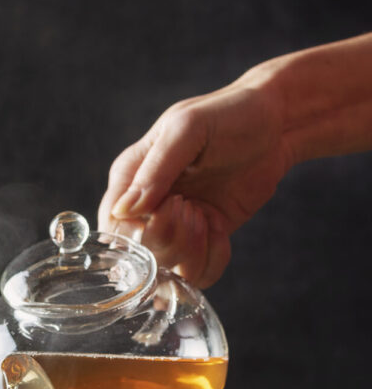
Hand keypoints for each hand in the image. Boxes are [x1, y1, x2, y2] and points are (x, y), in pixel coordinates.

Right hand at [98, 77, 291, 286]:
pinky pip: (197, 274)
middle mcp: (147, 206)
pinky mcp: (204, 238)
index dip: (137, 231)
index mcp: (131, 177)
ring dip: (192, 253)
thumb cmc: (228, 114)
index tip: (171, 207)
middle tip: (194, 208)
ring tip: (208, 220)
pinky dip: (212, 262)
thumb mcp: (187, 130)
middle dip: (170, 239)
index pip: (112, 225)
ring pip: (167, 270)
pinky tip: (222, 234)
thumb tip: (125, 210)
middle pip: (140, 254)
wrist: (276, 124)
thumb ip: (155, 170)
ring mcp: (176, 226)